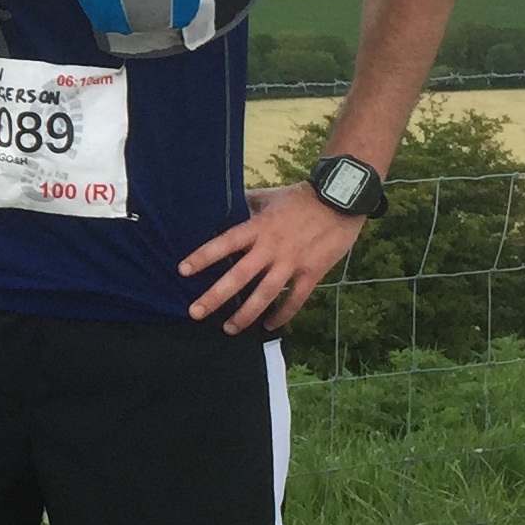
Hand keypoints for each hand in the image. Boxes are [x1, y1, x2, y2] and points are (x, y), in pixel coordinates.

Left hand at [179, 182, 362, 333]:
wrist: (341, 201)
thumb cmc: (302, 197)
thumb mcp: (270, 196)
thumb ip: (247, 203)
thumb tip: (227, 203)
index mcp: (259, 227)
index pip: (226, 243)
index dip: (204, 256)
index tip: (183, 270)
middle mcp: (272, 248)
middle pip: (240, 276)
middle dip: (216, 296)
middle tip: (195, 312)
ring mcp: (292, 263)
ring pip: (265, 294)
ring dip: (246, 314)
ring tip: (229, 328)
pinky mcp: (312, 273)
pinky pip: (295, 299)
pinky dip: (282, 314)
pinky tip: (269, 326)